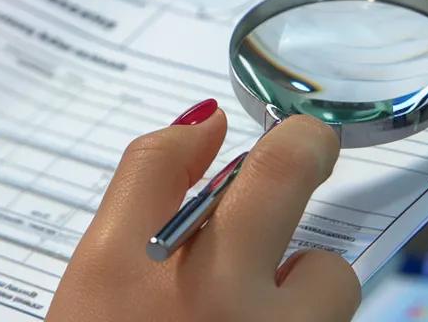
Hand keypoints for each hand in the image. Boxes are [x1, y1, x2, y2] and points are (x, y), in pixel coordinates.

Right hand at [47, 101, 359, 320]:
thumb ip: (143, 194)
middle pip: (281, 171)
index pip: (161, 159)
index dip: (201, 130)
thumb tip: (206, 124)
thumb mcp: (92, 284)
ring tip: (269, 312)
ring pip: (328, 274)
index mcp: (123, 269)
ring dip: (309, 282)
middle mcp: (203, 294)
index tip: (230, 129)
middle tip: (309, 145)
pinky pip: (335, 318)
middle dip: (306, 146)